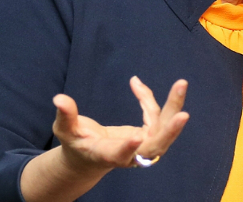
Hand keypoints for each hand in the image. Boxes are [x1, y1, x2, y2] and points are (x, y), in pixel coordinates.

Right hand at [52, 77, 188, 172]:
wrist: (90, 157)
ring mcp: (143, 146)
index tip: (136, 137)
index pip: (120, 154)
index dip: (128, 147)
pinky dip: (148, 98)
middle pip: (156, 146)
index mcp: (108, 155)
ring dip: (174, 108)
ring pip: (163, 129)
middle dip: (170, 131)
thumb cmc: (76, 144)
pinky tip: (136, 84)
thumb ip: (65, 116)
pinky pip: (155, 116)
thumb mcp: (65, 131)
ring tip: (181, 84)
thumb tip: (59, 98)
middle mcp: (130, 155)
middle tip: (184, 114)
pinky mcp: (148, 136)